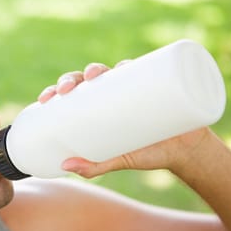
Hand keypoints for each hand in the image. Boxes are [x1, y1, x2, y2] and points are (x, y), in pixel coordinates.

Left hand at [38, 61, 212, 177]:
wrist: (185, 151)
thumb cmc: (146, 154)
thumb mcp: (118, 161)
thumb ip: (94, 166)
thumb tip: (65, 166)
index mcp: (99, 107)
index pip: (73, 92)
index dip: (57, 90)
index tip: (45, 98)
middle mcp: (113, 93)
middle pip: (86, 79)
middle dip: (72, 78)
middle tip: (66, 90)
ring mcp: (134, 87)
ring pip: (109, 70)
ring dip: (97, 68)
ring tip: (93, 77)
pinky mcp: (156, 85)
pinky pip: (143, 69)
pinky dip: (133, 65)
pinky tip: (123, 65)